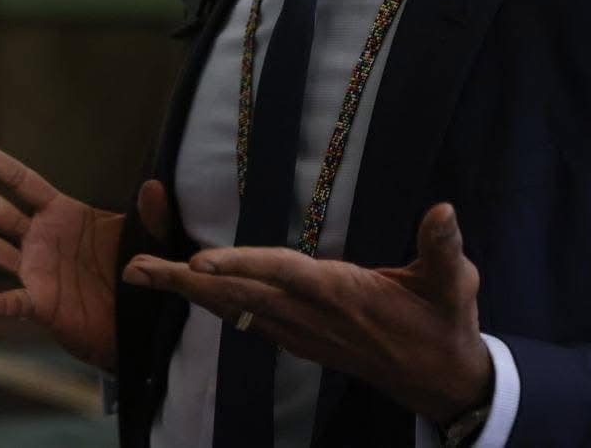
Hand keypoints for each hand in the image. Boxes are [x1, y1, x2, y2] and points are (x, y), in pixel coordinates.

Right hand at [0, 134, 170, 371]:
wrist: (141, 325)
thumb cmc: (142, 275)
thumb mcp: (152, 241)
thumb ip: (152, 215)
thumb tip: (156, 185)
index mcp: (63, 214)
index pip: (20, 181)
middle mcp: (41, 238)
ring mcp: (36, 271)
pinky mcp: (42, 305)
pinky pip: (14, 302)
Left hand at [121, 202, 491, 423]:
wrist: (442, 380)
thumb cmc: (445, 324)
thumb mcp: (455, 285)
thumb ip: (444, 249)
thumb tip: (444, 211)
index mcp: (340, 294)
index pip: (280, 275)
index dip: (239, 267)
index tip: (197, 264)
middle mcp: (310, 315)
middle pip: (237, 296)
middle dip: (183, 283)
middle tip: (135, 270)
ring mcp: (301, 332)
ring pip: (235, 309)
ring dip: (188, 293)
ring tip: (144, 275)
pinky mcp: (300, 339)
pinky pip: (247, 319)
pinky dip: (215, 304)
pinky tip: (191, 294)